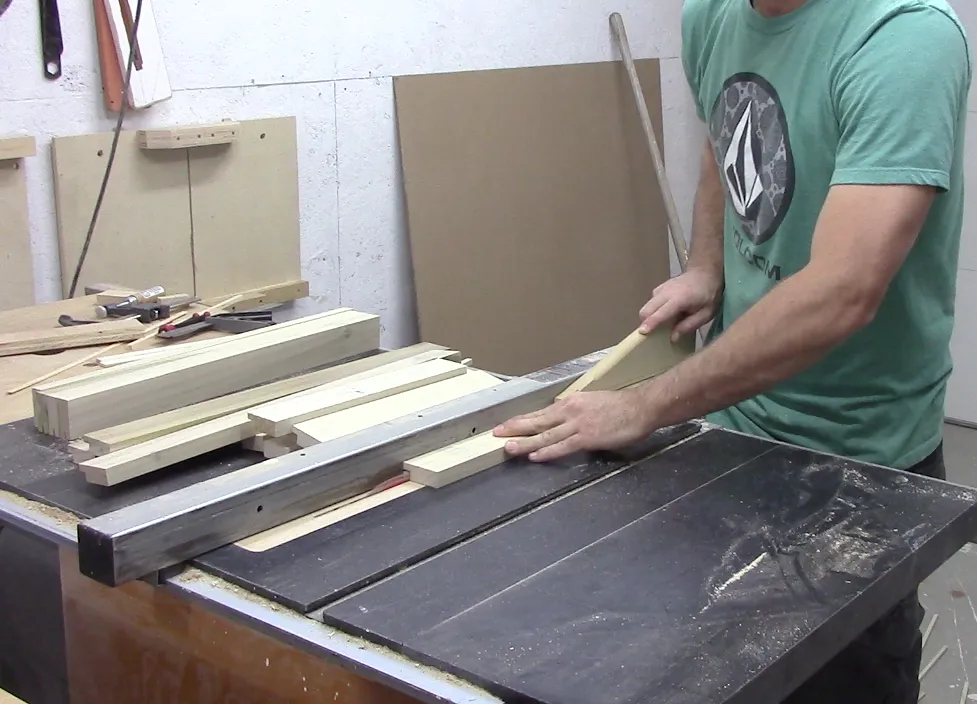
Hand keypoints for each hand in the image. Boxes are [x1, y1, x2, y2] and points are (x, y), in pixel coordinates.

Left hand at [493, 388, 654, 462]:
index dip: (521, 420)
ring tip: (508, 447)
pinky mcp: (587, 437)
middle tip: (496, 434)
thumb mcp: (591, 402)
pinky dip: (547, 451)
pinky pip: (562, 446)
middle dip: (515, 428)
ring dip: (525, 442)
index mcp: (570, 402)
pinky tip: (535, 455)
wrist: (640, 407)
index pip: (540, 413)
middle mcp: (569, 411)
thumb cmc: (620, 406)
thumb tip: (562, 416)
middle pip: (536, 421)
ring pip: (545, 435)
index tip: (506, 425)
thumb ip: (575, 411)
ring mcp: (577, 424)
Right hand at [639, 267, 722, 340]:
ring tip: (663, 323)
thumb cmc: (708, 295)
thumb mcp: (706, 314)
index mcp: (679, 298)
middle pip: (646, 309)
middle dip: (646, 322)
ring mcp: (660, 289)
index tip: (642, 332)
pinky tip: (665, 312)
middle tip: (652, 333)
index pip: (661, 312)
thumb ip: (689, 325)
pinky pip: (651, 303)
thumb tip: (673, 337)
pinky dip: (653, 311)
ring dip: (650, 317)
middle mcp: (666, 292)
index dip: (651, 323)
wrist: (704, 273)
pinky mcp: (658, 289)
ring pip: (647, 306)